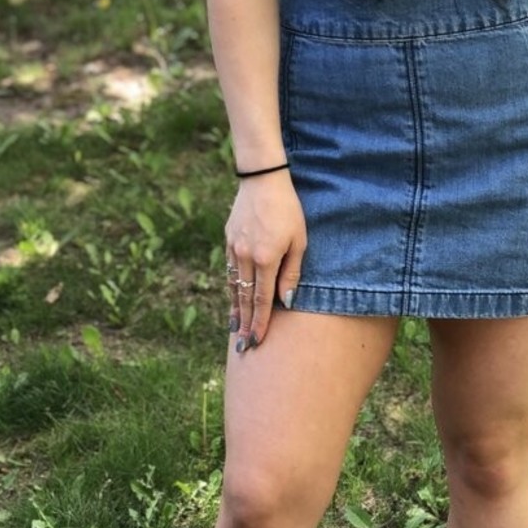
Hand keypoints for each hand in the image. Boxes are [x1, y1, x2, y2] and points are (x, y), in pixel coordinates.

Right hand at [225, 169, 306, 351]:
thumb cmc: (288, 210)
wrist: (262, 180)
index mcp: (265, 259)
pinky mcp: (228, 240)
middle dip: (244, 324)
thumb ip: (291, 272)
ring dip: (234, 309)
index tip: (257, 342)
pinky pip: (229, 271)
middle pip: (243, 298)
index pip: (261, 300)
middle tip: (243, 347)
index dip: (260, 323)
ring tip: (235, 329)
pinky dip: (230, 288)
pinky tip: (232, 298)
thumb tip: (285, 302)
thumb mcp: (299, 241)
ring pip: (233, 286)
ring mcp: (233, 248)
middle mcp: (245, 257)